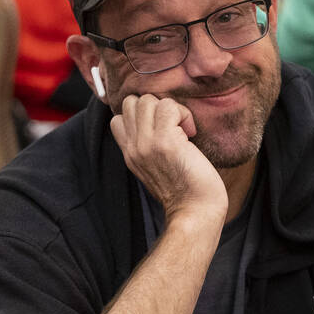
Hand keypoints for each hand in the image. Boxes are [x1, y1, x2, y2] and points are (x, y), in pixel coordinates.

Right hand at [110, 94, 226, 223]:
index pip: (118, 118)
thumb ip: (149, 148)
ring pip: (147, 100)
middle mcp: (134, 148)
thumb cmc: (186, 192)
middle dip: (155, 107)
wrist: (194, 212)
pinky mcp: (166, 142)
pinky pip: (168, 106)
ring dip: (171, 109)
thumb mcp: (156, 169)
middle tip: (174, 127)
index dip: (141, 114)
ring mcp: (147, 144)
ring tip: (183, 129)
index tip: (162, 128)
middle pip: (131, 103)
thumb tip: (160, 123)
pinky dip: (183, 114)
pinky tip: (190, 133)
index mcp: (130, 154)